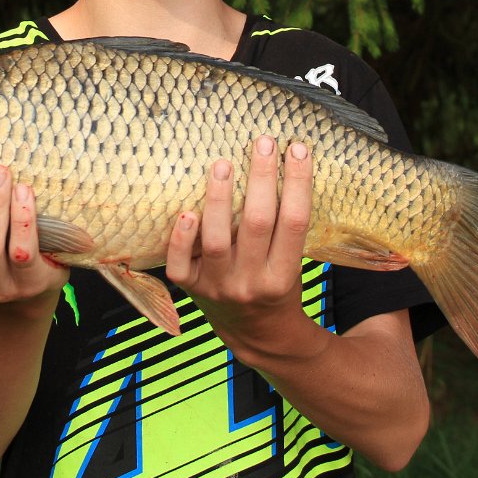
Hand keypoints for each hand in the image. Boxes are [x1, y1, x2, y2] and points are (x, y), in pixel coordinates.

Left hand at [166, 134, 315, 351]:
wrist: (257, 334)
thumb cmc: (276, 287)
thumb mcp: (292, 264)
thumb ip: (286, 228)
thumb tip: (284, 163)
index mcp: (283, 275)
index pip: (295, 222)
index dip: (297, 183)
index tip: (297, 149)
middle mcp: (251, 282)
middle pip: (258, 224)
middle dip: (261, 179)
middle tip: (262, 142)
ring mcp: (218, 286)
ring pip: (217, 240)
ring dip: (219, 199)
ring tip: (221, 164)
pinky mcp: (192, 289)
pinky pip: (181, 265)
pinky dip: (181, 239)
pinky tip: (186, 212)